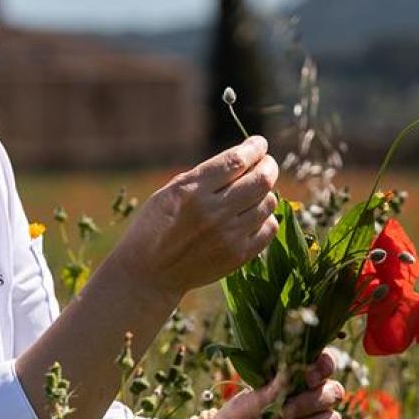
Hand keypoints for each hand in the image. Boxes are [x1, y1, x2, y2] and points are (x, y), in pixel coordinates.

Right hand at [107, 137, 279, 297]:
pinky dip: (266, 217)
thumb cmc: (155, 227)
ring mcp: (228, 236)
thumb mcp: (168, 192)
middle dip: (268, 165)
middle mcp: (212, 212)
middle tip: (266, 164)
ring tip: (255, 192)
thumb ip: (203, 176)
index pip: (237, 161)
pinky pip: (269, 228)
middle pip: (261, 180)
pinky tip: (253, 216)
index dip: (255, 148)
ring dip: (266, 192)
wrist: (149, 274)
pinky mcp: (238, 256)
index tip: (259, 144)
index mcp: (191, 191)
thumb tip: (243, 159)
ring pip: (268, 202)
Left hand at [205, 350, 343, 418]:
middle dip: (309, 402)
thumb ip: (266, 393)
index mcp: (292, 383)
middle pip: (333, 393)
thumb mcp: (241, 408)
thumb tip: (288, 372)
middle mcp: (308, 404)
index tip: (308, 377)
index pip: (322, 366)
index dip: (323, 367)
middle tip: (282, 412)